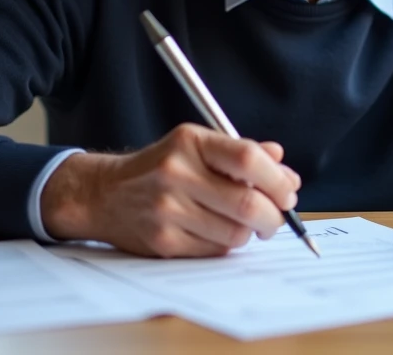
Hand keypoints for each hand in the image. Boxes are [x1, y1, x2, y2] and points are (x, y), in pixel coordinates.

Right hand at [40, 123, 301, 256]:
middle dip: (273, 216)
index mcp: (191, 142)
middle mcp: (177, 173)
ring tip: (242, 223)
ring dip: (249, 232)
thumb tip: (284, 168)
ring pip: (235, 233)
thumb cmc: (161, 167)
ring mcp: (168, 210)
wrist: (104, 194)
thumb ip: (242, 153)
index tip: (288, 192)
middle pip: (247, 203)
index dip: (277, 180)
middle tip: (275, 217)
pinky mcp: (164, 241)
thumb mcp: (197, 145)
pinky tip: (216, 231)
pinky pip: (215, 250)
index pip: (247, 159)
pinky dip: (226, 245)